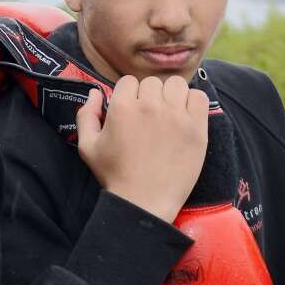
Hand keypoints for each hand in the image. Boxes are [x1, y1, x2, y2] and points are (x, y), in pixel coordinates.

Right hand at [76, 75, 208, 222]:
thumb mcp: (87, 147)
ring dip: (171, 96)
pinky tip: (184, 117)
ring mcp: (175, 115)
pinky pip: (198, 97)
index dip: (128, 96)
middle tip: (150, 119)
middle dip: (149, 97)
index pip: (129, 82)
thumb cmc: (115, 175)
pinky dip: (192, 102)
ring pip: (176, 85)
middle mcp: (150, 106)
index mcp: (122, 107)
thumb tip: (94, 93)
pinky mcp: (196, 127)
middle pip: (152, 83)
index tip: (132, 113)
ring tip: (168, 115)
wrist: (144, 202)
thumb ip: (86, 115)